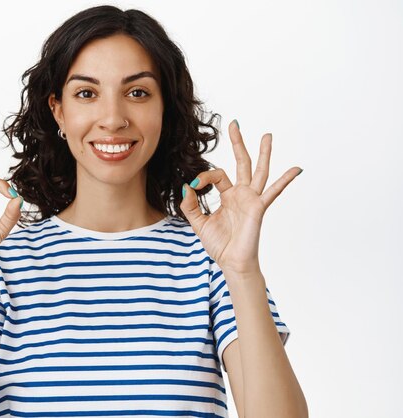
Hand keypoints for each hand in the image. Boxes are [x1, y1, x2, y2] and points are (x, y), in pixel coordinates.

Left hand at [180, 120, 301, 274]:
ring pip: (259, 170)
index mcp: (227, 196)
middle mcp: (241, 194)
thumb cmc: (219, 244)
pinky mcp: (258, 207)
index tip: (193, 187)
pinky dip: (285, 180)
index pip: (216, 175)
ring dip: (263, 153)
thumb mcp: (198, 222)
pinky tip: (296, 169)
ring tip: (267, 135)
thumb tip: (186, 187)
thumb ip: (191, 205)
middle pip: (241, 162)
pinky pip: (274, 191)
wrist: (231, 262)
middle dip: (238, 143)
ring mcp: (251, 199)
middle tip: (235, 124)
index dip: (203, 177)